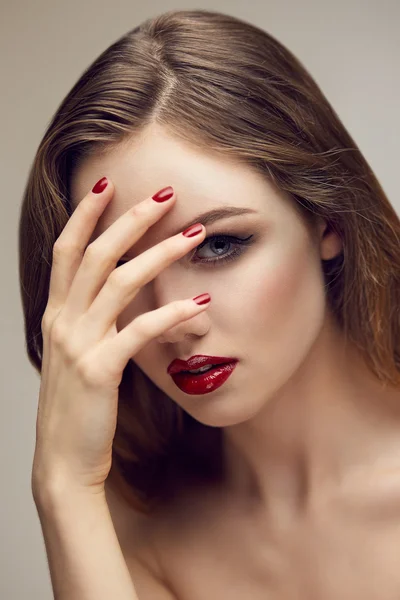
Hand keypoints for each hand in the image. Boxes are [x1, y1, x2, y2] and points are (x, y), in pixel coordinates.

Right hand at [31, 180, 209, 501]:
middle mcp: (62, 322)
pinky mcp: (99, 371)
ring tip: (194, 234)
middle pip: (94, 253)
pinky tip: (200, 306)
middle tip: (166, 193)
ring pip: (118, 282)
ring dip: (159, 253)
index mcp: (56, 314)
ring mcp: (78, 344)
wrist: (64, 460)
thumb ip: (92, 322)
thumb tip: (121, 295)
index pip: (66, 250)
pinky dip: (171, 315)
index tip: (106, 184)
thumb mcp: (76, 355)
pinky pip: (139, 332)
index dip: (84, 215)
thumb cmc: (78, 406)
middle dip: (130, 218)